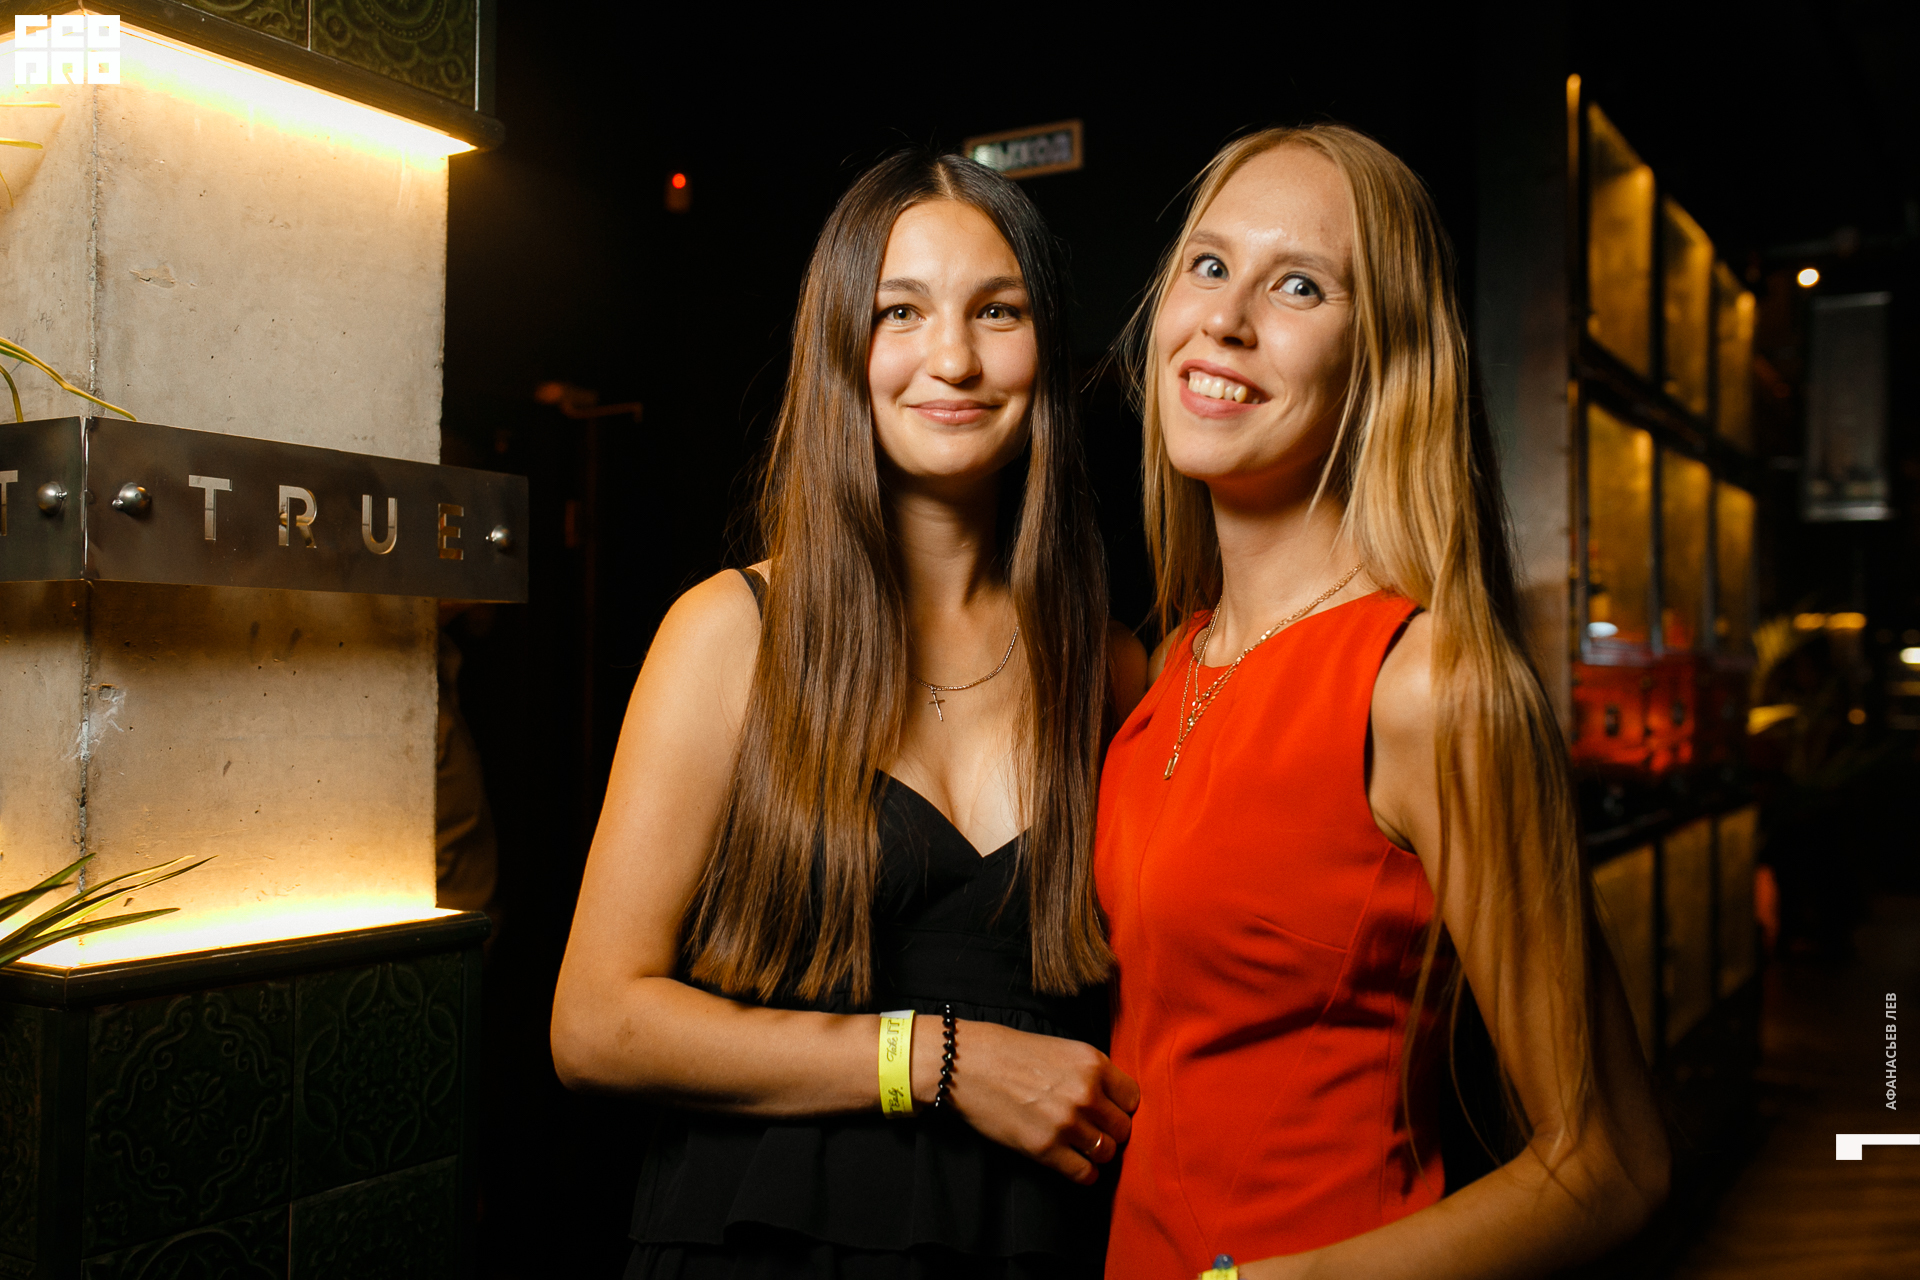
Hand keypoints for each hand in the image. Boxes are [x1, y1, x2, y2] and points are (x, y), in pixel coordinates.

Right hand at [917, 1017, 1139, 1184]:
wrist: (967, 1064)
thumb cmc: (1011, 1053)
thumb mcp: (1062, 1049)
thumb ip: (1091, 1073)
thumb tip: (1113, 1101)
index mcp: (1092, 1063)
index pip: (1133, 1098)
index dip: (1121, 1106)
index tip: (1108, 1110)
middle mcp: (1086, 1093)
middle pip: (1123, 1128)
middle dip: (1110, 1131)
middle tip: (1093, 1129)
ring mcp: (1066, 1122)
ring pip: (1107, 1152)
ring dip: (1096, 1152)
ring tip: (1080, 1146)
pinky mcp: (1045, 1148)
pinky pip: (1084, 1173)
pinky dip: (1084, 1173)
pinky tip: (1073, 1163)